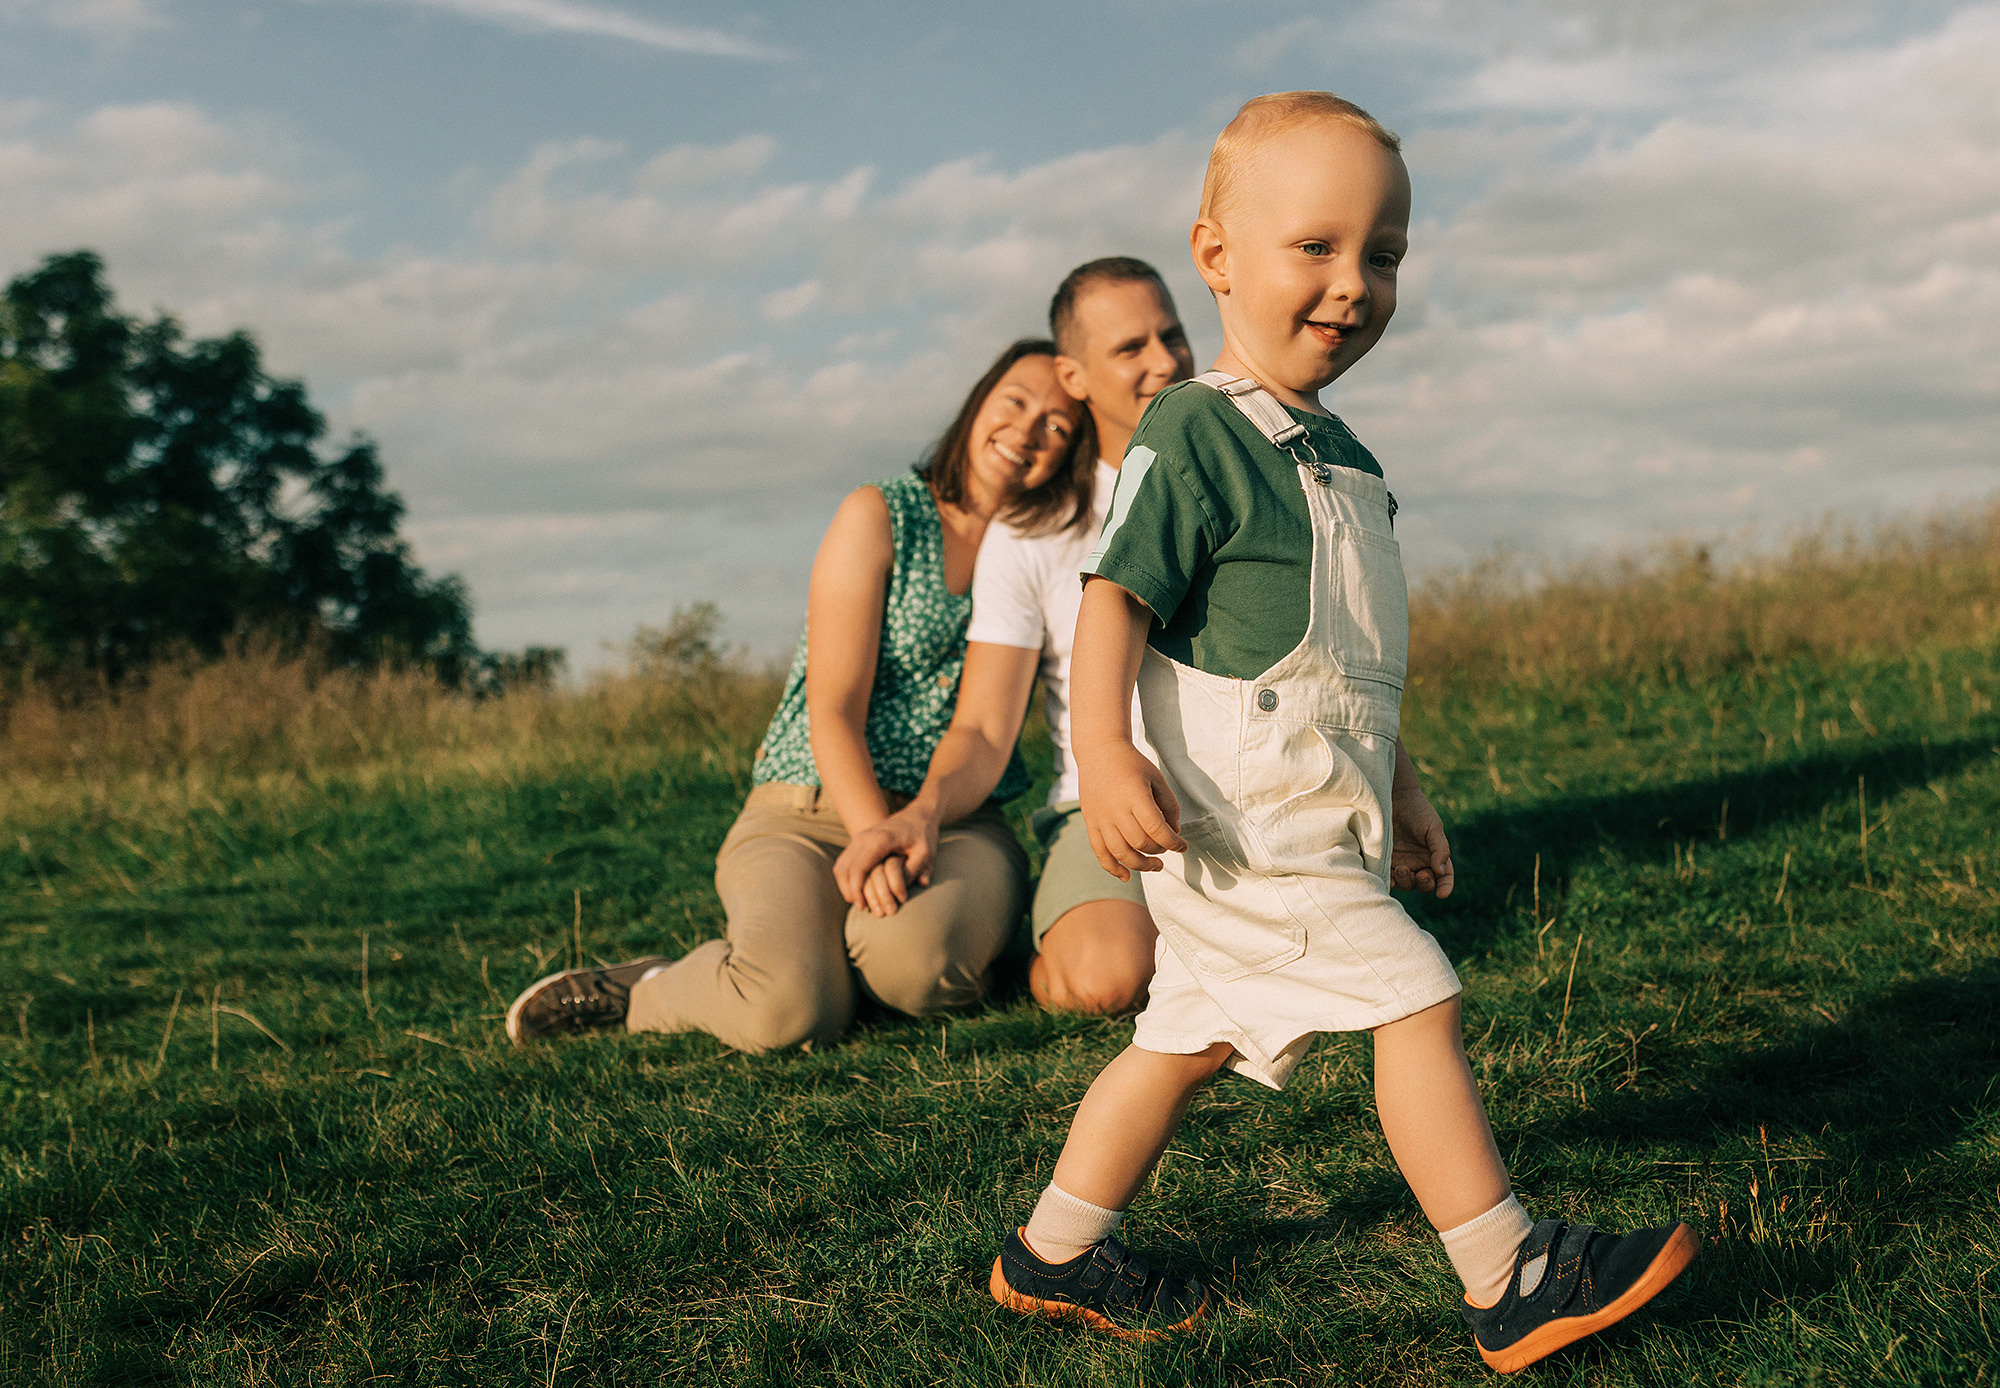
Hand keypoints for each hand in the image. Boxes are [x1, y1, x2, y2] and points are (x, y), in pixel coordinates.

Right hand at [834, 804, 938, 916]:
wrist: (918, 814)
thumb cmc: (923, 835)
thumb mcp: (926, 853)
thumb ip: (916, 870)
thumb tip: (904, 891)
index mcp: (881, 839)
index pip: (859, 868)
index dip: (858, 890)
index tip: (864, 906)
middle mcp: (865, 837)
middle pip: (845, 868)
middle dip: (850, 891)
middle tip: (861, 908)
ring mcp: (860, 837)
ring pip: (841, 865)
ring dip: (845, 885)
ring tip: (857, 901)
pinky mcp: (859, 841)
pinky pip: (844, 861)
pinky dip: (846, 878)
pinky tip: (856, 890)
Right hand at [1079, 742, 1184, 880]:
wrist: (1099, 752)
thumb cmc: (1132, 764)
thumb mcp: (1157, 778)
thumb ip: (1169, 806)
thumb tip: (1174, 833)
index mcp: (1135, 795)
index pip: (1156, 829)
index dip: (1173, 843)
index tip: (1183, 846)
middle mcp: (1115, 809)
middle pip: (1140, 843)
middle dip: (1159, 851)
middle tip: (1167, 848)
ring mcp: (1100, 818)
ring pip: (1120, 853)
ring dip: (1140, 865)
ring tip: (1155, 866)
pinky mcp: (1090, 823)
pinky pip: (1100, 852)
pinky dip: (1112, 868)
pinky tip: (1126, 876)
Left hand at [1389, 784, 1453, 897]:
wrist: (1393, 798)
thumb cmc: (1418, 811)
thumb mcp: (1434, 827)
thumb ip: (1440, 849)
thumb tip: (1440, 871)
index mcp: (1435, 856)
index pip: (1444, 877)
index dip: (1445, 887)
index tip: (1442, 894)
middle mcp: (1419, 863)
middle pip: (1425, 884)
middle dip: (1424, 883)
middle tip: (1420, 874)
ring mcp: (1401, 863)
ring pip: (1406, 884)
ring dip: (1406, 882)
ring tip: (1401, 868)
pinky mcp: (1385, 861)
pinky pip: (1388, 878)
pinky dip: (1390, 882)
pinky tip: (1389, 880)